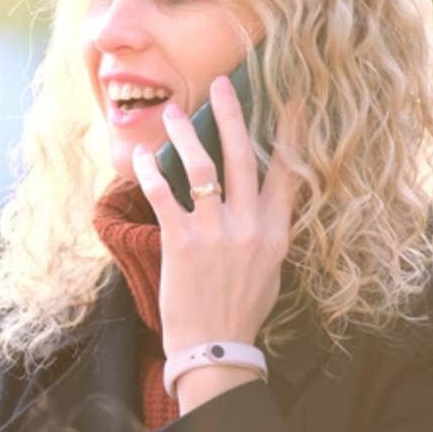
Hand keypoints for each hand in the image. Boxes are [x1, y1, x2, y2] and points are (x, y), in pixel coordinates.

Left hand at [130, 74, 296, 357]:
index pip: (288, 172)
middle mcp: (250, 226)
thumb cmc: (241, 309)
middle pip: (243, 157)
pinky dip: (150, 171)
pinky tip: (141, 155)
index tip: (291, 100)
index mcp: (277, 232)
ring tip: (174, 111)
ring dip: (186, 134)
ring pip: (201, 166)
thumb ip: (269, 231)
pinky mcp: (181, 241)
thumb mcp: (271, 268)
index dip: (290, 133)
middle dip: (232, 115)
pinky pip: (163, 194)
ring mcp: (215, 232)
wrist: (215, 348)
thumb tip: (266, 200)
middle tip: (223, 84)